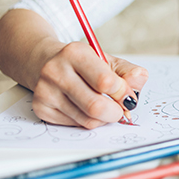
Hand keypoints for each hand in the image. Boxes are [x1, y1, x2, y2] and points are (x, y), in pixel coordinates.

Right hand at [32, 42, 148, 128]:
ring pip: (87, 120)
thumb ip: (129, 72)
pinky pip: (75, 125)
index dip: (123, 93)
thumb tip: (137, 84)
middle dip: (115, 113)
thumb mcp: (108, 61)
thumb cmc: (84, 64)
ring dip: (103, 118)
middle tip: (120, 110)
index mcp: (76, 53)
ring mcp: (45, 91)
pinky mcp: (41, 108)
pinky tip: (84, 107)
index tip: (127, 96)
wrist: (45, 62)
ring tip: (102, 105)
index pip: (106, 82)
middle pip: (95, 106)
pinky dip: (87, 120)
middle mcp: (55, 71)